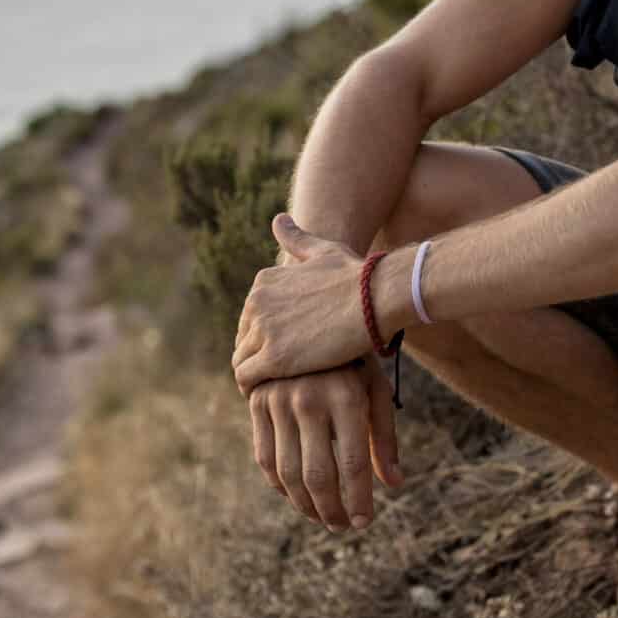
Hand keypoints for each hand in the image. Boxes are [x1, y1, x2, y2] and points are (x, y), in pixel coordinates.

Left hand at [231, 214, 382, 393]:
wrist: (376, 297)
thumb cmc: (357, 275)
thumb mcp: (322, 250)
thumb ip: (297, 239)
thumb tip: (278, 220)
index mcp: (264, 282)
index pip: (250, 318)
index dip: (264, 337)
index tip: (282, 352)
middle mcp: (256, 303)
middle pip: (243, 340)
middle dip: (257, 357)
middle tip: (278, 377)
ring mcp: (263, 329)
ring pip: (241, 360)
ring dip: (255, 377)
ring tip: (276, 391)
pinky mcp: (273, 357)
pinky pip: (246, 379)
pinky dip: (253, 390)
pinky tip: (272, 397)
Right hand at [248, 358, 403, 530]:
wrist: (308, 317)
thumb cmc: (352, 359)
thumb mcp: (375, 389)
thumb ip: (384, 438)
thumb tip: (393, 485)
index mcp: (347, 395)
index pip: (353, 464)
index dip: (359, 500)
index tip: (364, 522)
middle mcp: (309, 398)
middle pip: (318, 475)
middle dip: (331, 510)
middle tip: (342, 526)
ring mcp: (278, 399)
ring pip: (287, 471)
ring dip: (304, 504)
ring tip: (321, 516)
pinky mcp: (257, 401)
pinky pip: (264, 455)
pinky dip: (279, 483)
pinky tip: (296, 495)